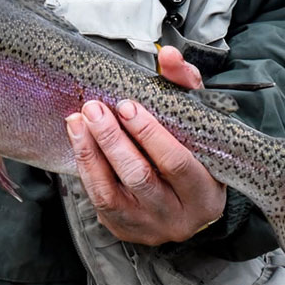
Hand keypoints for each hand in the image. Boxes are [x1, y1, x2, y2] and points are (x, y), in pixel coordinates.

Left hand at [64, 46, 225, 244]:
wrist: (187, 199)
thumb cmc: (194, 151)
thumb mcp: (198, 119)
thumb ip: (185, 84)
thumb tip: (169, 55)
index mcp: (206, 193)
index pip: (176, 163)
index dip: (149, 134)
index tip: (126, 105)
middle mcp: (178, 217)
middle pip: (140, 178)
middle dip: (113, 140)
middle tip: (94, 108)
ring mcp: (149, 227)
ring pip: (112, 194)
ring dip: (91, 153)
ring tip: (78, 120)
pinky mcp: (123, 228)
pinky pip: (98, 201)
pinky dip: (86, 168)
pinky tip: (78, 141)